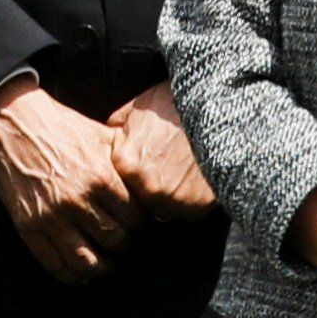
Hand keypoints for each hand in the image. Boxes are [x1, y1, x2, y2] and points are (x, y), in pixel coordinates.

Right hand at [0, 76, 139, 283]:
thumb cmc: (61, 126)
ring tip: (104, 262)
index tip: (133, 223)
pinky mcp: (28, 226)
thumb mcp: (101, 136)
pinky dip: (72, 275)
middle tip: (120, 240)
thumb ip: (125, 162)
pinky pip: (55, 264)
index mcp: (101, 177)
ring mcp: (52, 216)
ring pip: (88, 261)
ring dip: (101, 267)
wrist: (13, 122)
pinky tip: (80, 272)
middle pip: (115, 241)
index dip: (138, 224)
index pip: (135, 219)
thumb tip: (150, 183)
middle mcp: (78, 200)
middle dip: (122, 244)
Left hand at [107, 81, 216, 219]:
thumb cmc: (172, 104)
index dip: (128, 176)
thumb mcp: (134, 109)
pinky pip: (188, 212)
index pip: (116, 185)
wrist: (214, 107)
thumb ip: (114, 130)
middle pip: (139, 201)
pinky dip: (190, 200)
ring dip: (168, 198)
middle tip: (161, 171)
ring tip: (179, 174)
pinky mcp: (198, 205)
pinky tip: (195, 180)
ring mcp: (173, 199)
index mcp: (125, 164)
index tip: (139, 168)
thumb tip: (102, 141)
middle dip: (146, 190)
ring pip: (163, 210)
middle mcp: (146, 187)